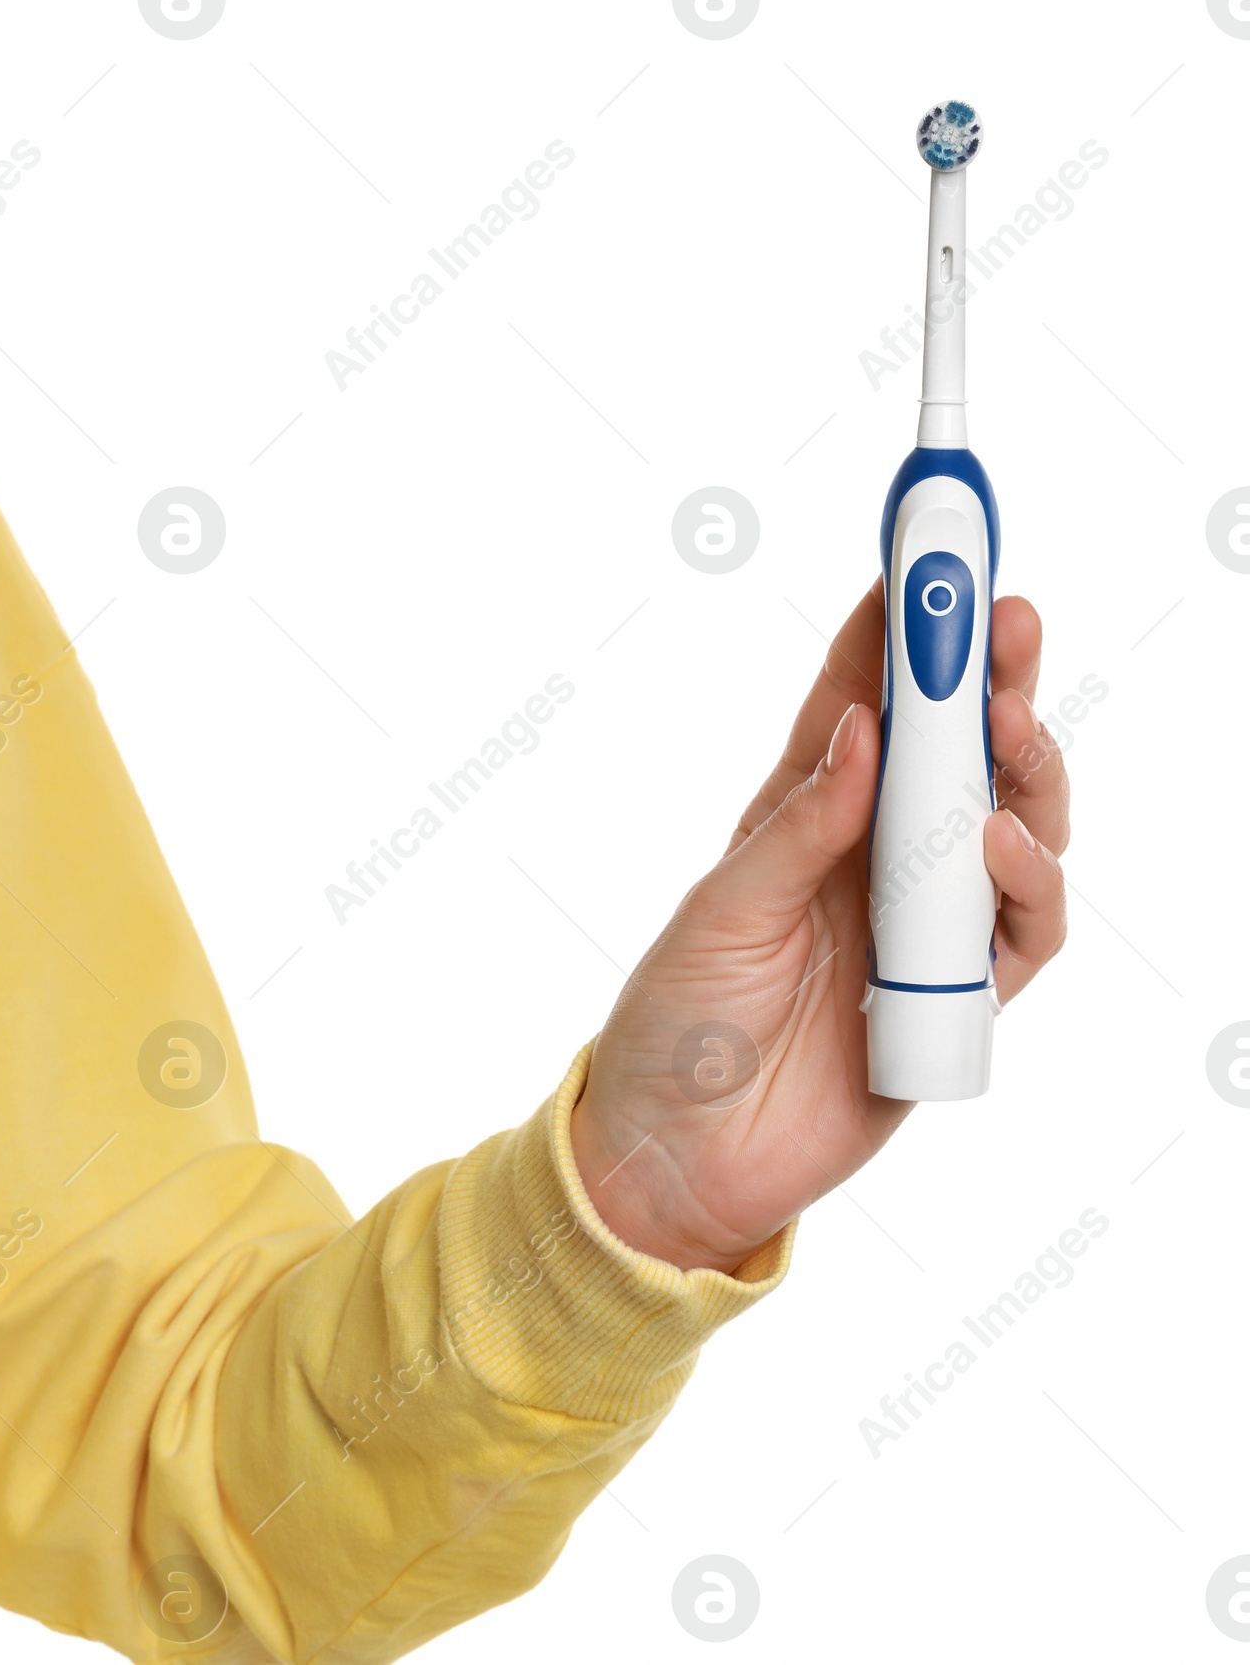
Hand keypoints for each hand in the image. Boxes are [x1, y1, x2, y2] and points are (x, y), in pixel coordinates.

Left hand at [571, 580, 1069, 1273]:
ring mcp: (927, 922)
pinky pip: (1026, 928)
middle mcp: (876, 856)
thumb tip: (869, 728)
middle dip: (989, 676)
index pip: (867, 700)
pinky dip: (1027, 882)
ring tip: (1006, 726)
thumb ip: (801, 825)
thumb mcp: (723, 910)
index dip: (899, 625)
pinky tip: (997, 844)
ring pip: (1015, 823)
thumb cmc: (680, 1022)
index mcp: (806, 815)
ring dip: (1025, 767)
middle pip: (959, 749)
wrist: (685, 1160)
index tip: (927, 548)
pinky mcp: (961, 995)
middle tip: (1007, 617)